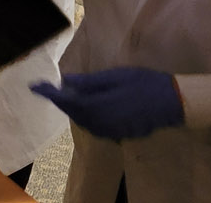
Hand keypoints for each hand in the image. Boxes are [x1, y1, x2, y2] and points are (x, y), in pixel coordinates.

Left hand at [31, 67, 183, 140]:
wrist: (174, 102)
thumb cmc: (144, 83)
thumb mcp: (115, 76)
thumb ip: (89, 83)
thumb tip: (65, 82)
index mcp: (99, 107)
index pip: (67, 102)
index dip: (50, 94)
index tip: (35, 87)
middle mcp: (101, 123)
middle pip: (74, 114)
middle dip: (61, 101)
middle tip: (51, 88)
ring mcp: (112, 131)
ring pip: (84, 122)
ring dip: (74, 110)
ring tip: (67, 95)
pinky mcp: (120, 134)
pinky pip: (97, 127)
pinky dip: (88, 117)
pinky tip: (89, 106)